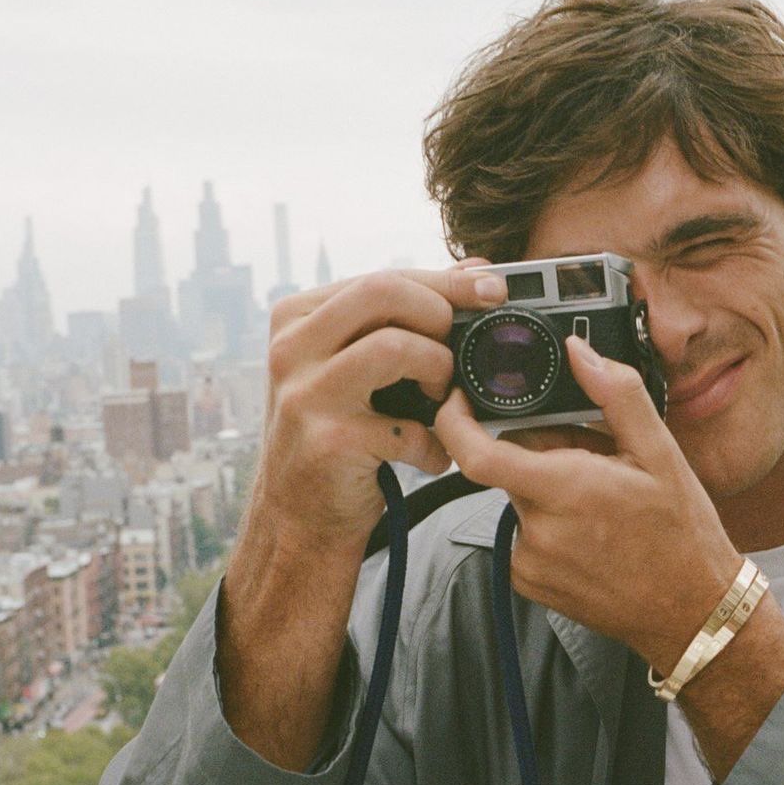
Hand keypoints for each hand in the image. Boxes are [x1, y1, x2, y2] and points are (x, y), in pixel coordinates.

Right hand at [245, 255, 504, 558]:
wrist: (297, 515)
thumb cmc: (336, 431)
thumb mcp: (354, 363)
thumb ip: (404, 316)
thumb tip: (478, 269)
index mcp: (296, 318)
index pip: (380, 277)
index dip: (446, 281)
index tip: (493, 289)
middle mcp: (290, 349)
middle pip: (382, 292)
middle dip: (439, 312)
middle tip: (456, 348)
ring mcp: (306, 394)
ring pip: (394, 346)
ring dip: (438, 370)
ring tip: (440, 399)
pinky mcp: (329, 441)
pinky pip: (407, 427)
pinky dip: (433, 444)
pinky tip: (429, 454)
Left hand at [434, 335, 744, 668]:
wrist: (691, 611)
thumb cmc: (681, 534)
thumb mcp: (660, 453)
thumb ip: (616, 395)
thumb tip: (580, 353)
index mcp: (564, 490)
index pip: (476, 455)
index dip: (455, 420)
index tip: (460, 398)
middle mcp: (538, 529)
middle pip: (508, 467)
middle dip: (538, 451)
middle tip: (586, 457)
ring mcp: (530, 561)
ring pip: (518, 499)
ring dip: (545, 489)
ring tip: (597, 501)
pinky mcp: (529, 583)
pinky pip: (522, 533)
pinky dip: (546, 523)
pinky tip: (588, 531)